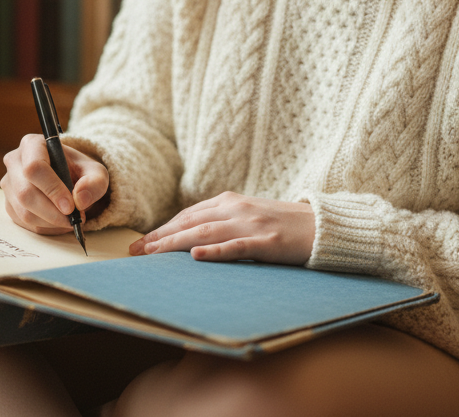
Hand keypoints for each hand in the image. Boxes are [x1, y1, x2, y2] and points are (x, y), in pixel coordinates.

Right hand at [0, 134, 109, 234]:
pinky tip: (58, 222)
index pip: (34, 167)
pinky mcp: (8, 203)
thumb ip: (94, 183)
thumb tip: (80, 200)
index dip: (52, 189)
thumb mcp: (96, 172)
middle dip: (52, 212)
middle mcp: (14, 161)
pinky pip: (23, 222)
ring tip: (69, 220)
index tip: (70, 206)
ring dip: (50, 222)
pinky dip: (44, 227)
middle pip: (25, 193)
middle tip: (73, 219)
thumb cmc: (79, 171)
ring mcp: (8, 184)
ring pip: (24, 212)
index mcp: (32, 144)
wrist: (69, 178)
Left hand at [129, 192, 314, 265]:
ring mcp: (253, 225)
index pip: (188, 215)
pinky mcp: (268, 243)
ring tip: (153, 254)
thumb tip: (192, 238)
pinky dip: (216, 252)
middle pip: (190, 223)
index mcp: (231, 201)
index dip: (162, 228)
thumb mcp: (249, 216)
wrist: (322, 225)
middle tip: (136, 252)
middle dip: (160, 237)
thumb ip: (223, 221)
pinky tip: (197, 257)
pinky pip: (237, 247)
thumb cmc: (283, 224)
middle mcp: (237, 209)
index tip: (142, 243)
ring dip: (175, 244)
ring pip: (206, 233)